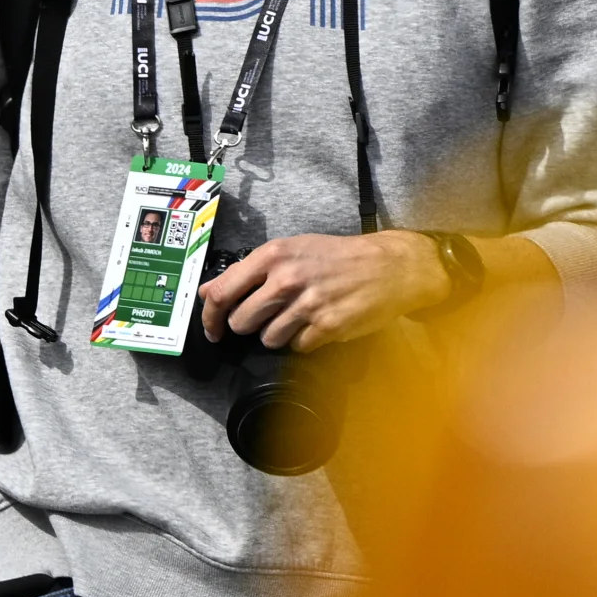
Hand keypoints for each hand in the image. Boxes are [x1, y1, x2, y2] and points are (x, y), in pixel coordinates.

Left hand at [198, 229, 443, 351]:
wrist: (389, 266)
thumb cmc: (336, 257)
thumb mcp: (289, 250)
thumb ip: (246, 271)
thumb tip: (208, 291)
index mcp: (272, 256)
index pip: (222, 293)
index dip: (210, 318)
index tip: (212, 330)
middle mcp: (286, 279)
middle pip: (242, 322)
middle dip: (250, 326)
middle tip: (269, 316)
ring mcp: (307, 304)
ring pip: (268, 339)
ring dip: (279, 334)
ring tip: (299, 316)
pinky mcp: (327, 326)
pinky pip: (297, 346)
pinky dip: (304, 340)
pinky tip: (317, 323)